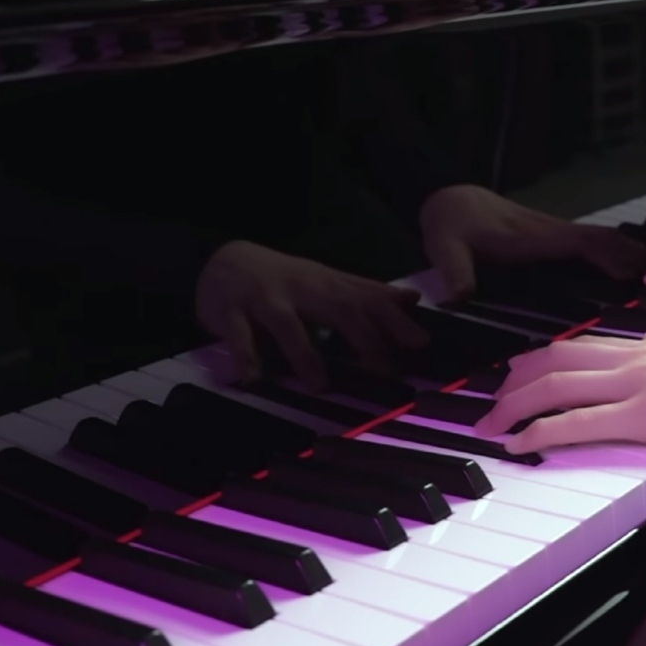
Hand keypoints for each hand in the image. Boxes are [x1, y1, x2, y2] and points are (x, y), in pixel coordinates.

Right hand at [196, 240, 426, 389]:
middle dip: (364, 338)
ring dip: (304, 353)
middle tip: (384, 371)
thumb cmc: (286, 280)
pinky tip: (255, 379)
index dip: (395, 321)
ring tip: (320, 385)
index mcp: (328, 285)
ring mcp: (264, 298)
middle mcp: (301, 289)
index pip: (367, 300)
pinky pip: (238, 335)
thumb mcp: (328, 282)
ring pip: (286, 323)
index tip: (421, 344)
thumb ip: (367, 294)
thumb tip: (413, 299)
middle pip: (337, 309)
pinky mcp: (229, 311)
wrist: (224, 260)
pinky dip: (246, 356)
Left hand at [419, 184, 645, 300]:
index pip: (586, 243)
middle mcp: (554, 234)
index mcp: (537, 237)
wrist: (448, 199)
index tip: (641, 275)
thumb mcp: (444, 246)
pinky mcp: (552, 241)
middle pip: (606, 241)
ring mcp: (555, 236)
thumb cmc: (449, 222)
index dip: (614, 257)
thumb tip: (463, 298)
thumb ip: (454, 270)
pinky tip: (630, 272)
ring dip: (632, 256)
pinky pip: (592, 247)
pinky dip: (616, 256)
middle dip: (637, 257)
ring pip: (603, 242)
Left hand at [473, 334, 645, 453]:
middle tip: (493, 399)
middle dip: (515, 379)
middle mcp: (635, 358)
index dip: (543, 359)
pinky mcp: (640, 417)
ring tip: (492, 424)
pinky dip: (540, 432)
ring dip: (514, 405)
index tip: (521, 371)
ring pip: (555, 385)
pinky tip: (519, 444)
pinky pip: (576, 422)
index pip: (582, 346)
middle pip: (556, 359)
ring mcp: (634, 385)